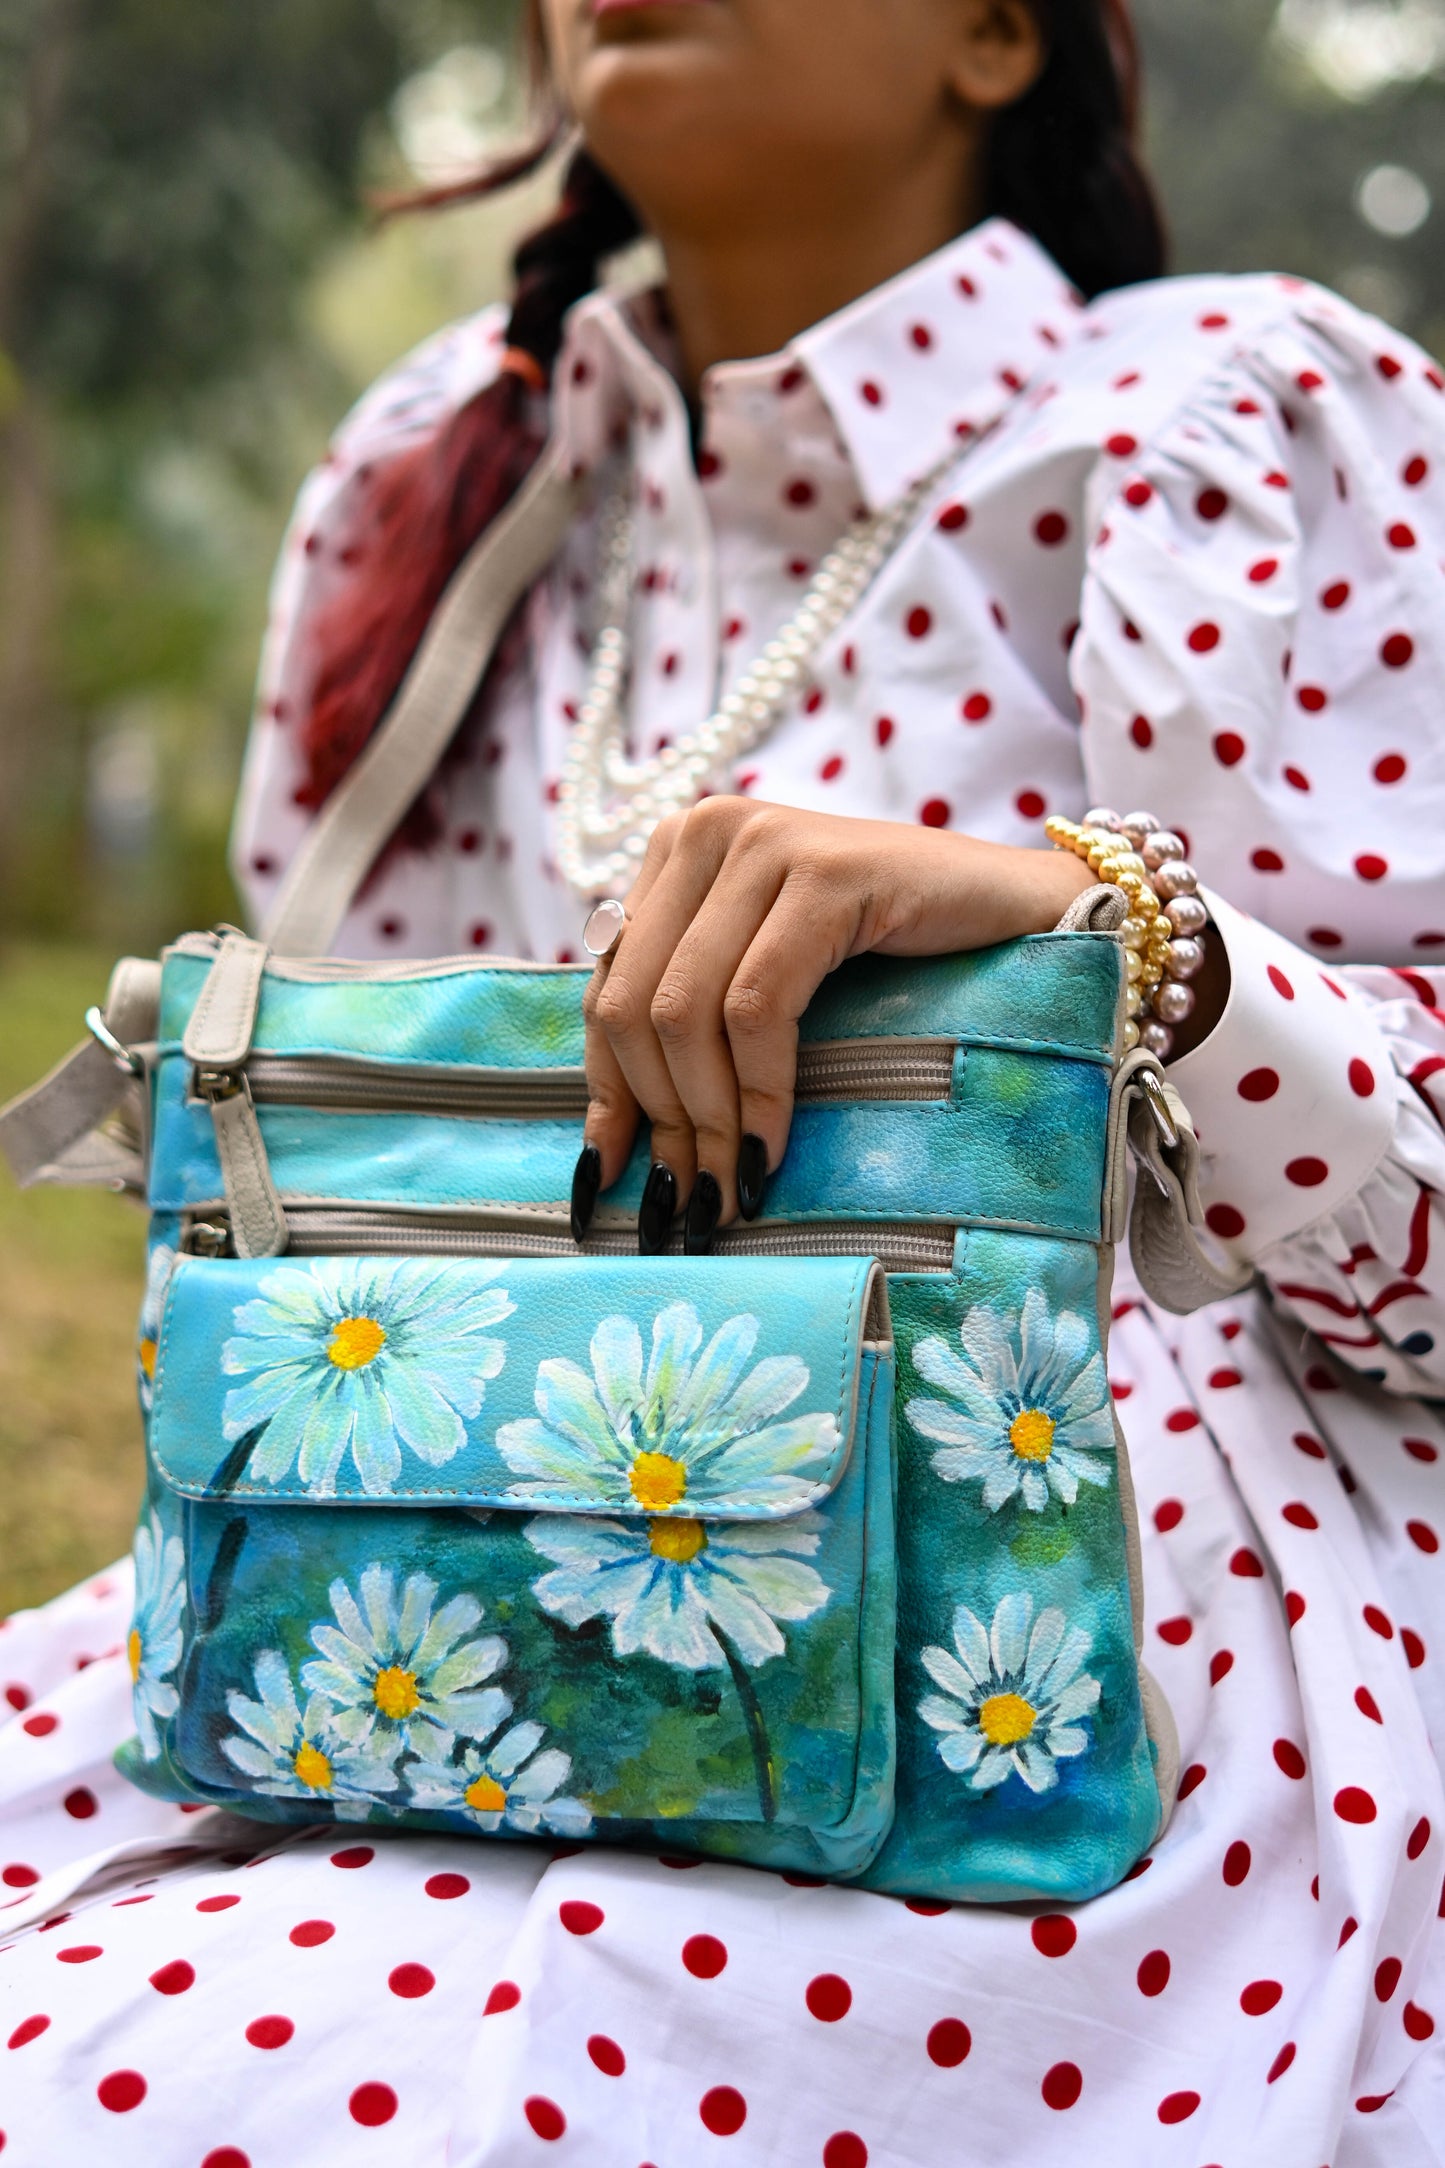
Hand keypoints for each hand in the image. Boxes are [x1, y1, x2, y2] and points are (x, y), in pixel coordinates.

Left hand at [573, 797, 1095, 1251]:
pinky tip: (768, 1152)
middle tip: (685, 1206)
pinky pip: (757, 1006)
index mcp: (680, 852)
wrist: (1029, 918)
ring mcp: (766, 843)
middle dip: (657, 1121)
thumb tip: (607, 1143)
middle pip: (636, 1005)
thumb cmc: (902, 965)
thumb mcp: (771, 983)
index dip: (606, 1091)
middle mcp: (709, 830)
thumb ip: (693, 1023)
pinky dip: (756, 1091)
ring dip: (703, 1122)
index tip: (606, 1179)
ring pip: (686, 1011)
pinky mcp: (825, 872)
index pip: (608, 988)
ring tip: (727, 1195)